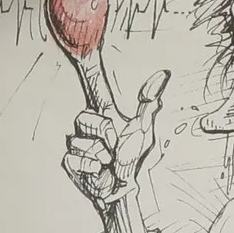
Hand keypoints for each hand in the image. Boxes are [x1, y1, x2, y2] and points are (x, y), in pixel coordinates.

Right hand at [63, 71, 167, 209]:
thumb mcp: (144, 131)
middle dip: (104, 134)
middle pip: (86, 117)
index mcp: (106, 113)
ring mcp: (78, 142)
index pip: (94, 82)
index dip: (86, 63)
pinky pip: (75, 158)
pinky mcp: (70, 161)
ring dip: (100, 154)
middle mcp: (89, 124)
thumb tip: (163, 74)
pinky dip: (91, 167)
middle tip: (115, 148)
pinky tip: (98, 171)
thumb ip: (148, 103)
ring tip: (108, 162)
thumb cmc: (134, 162)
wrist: (123, 192)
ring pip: (81, 140)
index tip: (77, 39)